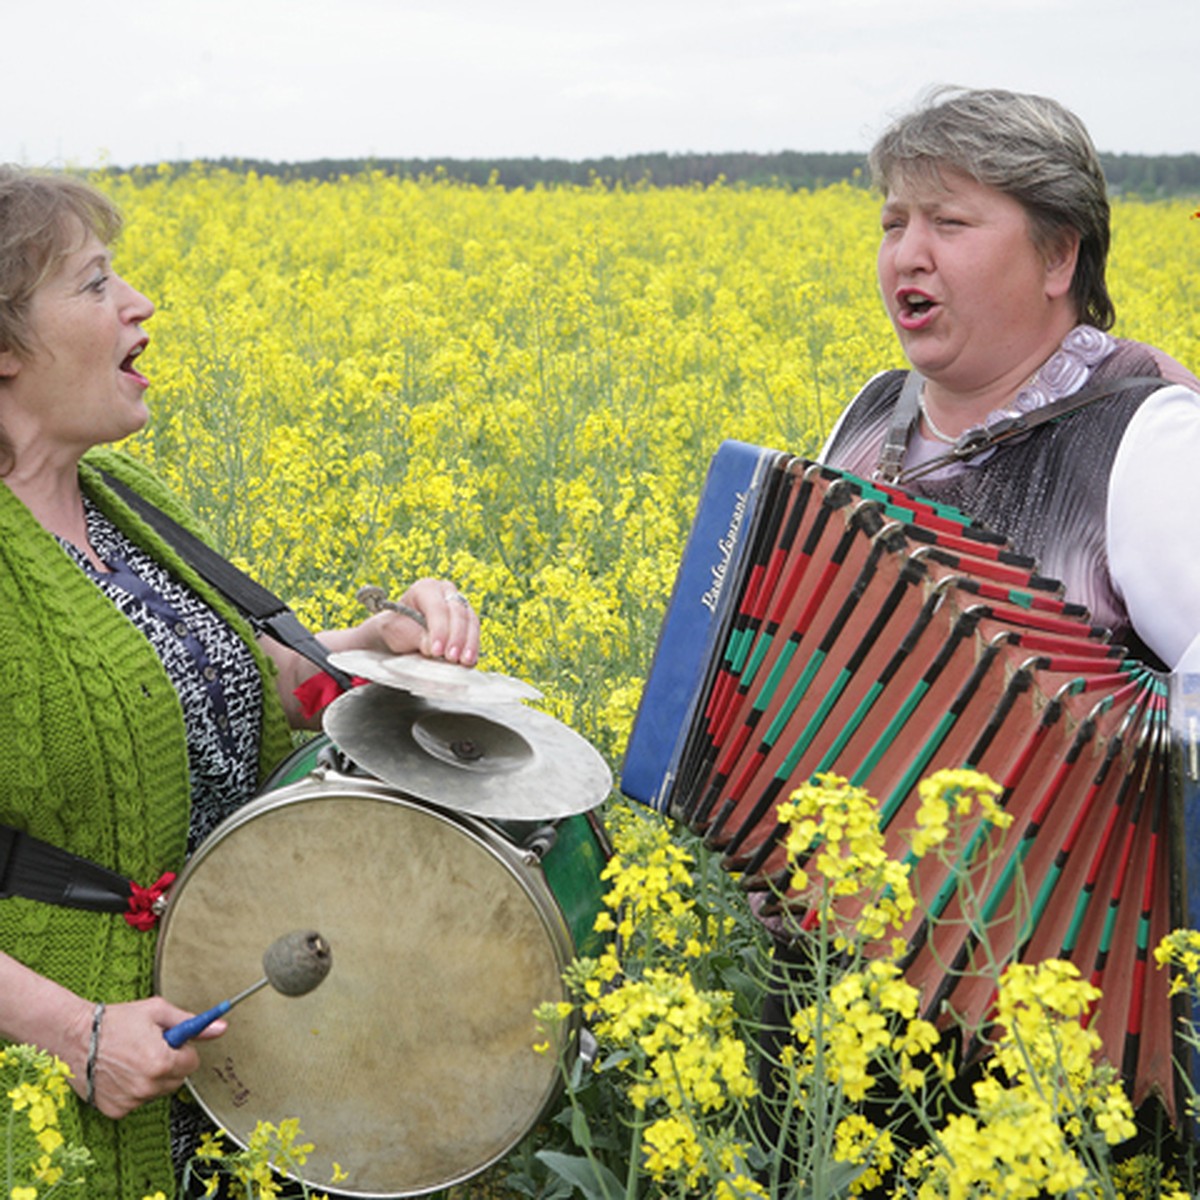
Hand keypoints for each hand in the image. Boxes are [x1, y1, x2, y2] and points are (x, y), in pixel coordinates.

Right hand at [65, 997, 225, 1119]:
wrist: (76, 1037)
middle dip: (170, 1064)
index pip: (192, 1063)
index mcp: (162, 1062)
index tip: (170, 1042)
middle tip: (150, 1048)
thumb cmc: (116, 1021)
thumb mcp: (157, 1012)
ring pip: (158, 1091)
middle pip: (177, 1079)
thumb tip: (221, 1028)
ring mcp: (131, 1101)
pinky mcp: (115, 1110)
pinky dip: (133, 1089)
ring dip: (153, 1077)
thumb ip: (191, 1022)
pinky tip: (120, 1073)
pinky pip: (137, 1101)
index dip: (183, 1050)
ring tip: (132, 1058)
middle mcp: (148, 1086)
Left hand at [369, 577, 480, 665]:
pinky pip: (475, 631)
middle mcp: (446, 591)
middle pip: (458, 612)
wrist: (402, 631)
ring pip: (471, 621)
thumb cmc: (398, 628)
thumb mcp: (398, 631)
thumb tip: (431, 647)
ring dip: (469, 643)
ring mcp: (460, 603)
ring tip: (465, 661)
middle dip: (456, 637)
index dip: (439, 629)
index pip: (438, 607)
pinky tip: (470, 660)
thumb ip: (415, 636)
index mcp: (426, 588)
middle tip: (451, 657)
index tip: (436, 650)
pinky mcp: (468, 619)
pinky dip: (473, 646)